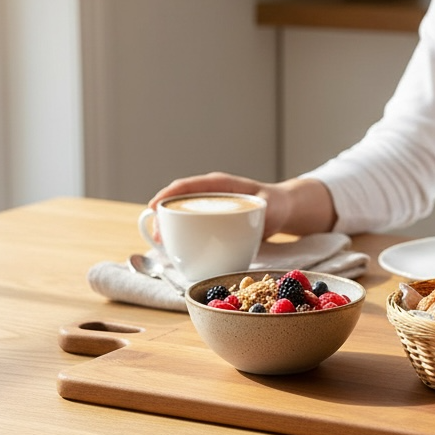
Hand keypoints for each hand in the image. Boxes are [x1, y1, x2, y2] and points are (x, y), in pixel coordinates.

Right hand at [148, 172, 335, 237]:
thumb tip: (252, 215)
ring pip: (181, 215)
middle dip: (163, 217)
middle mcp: (209, 194)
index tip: (154, 207)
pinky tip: (177, 250)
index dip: (168, 194)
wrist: (281, 209)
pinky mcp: (210, 220)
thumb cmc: (275, 203)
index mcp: (219, 184)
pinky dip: (181, 236)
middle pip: (178, 201)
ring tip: (163, 245)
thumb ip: (262, 208)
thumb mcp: (270, 204)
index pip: (187, 185)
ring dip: (169, 229)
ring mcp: (208, 207)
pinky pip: (191, 225)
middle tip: (158, 237)